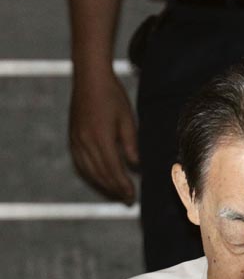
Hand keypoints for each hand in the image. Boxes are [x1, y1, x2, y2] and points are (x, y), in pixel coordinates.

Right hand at [68, 70, 138, 203]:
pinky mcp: (73, 137)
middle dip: (114, 189)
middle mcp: (85, 142)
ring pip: (88, 171)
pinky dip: (90, 174)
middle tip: (126, 199)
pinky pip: (80, 163)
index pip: (113, 170)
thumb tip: (135, 166)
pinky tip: (99, 179)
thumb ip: (131, 145)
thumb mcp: (127, 120)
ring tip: (115, 193)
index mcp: (101, 138)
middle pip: (100, 174)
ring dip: (102, 185)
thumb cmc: (112, 96)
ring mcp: (76, 140)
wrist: (89, 79)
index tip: (131, 196)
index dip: (123, 185)